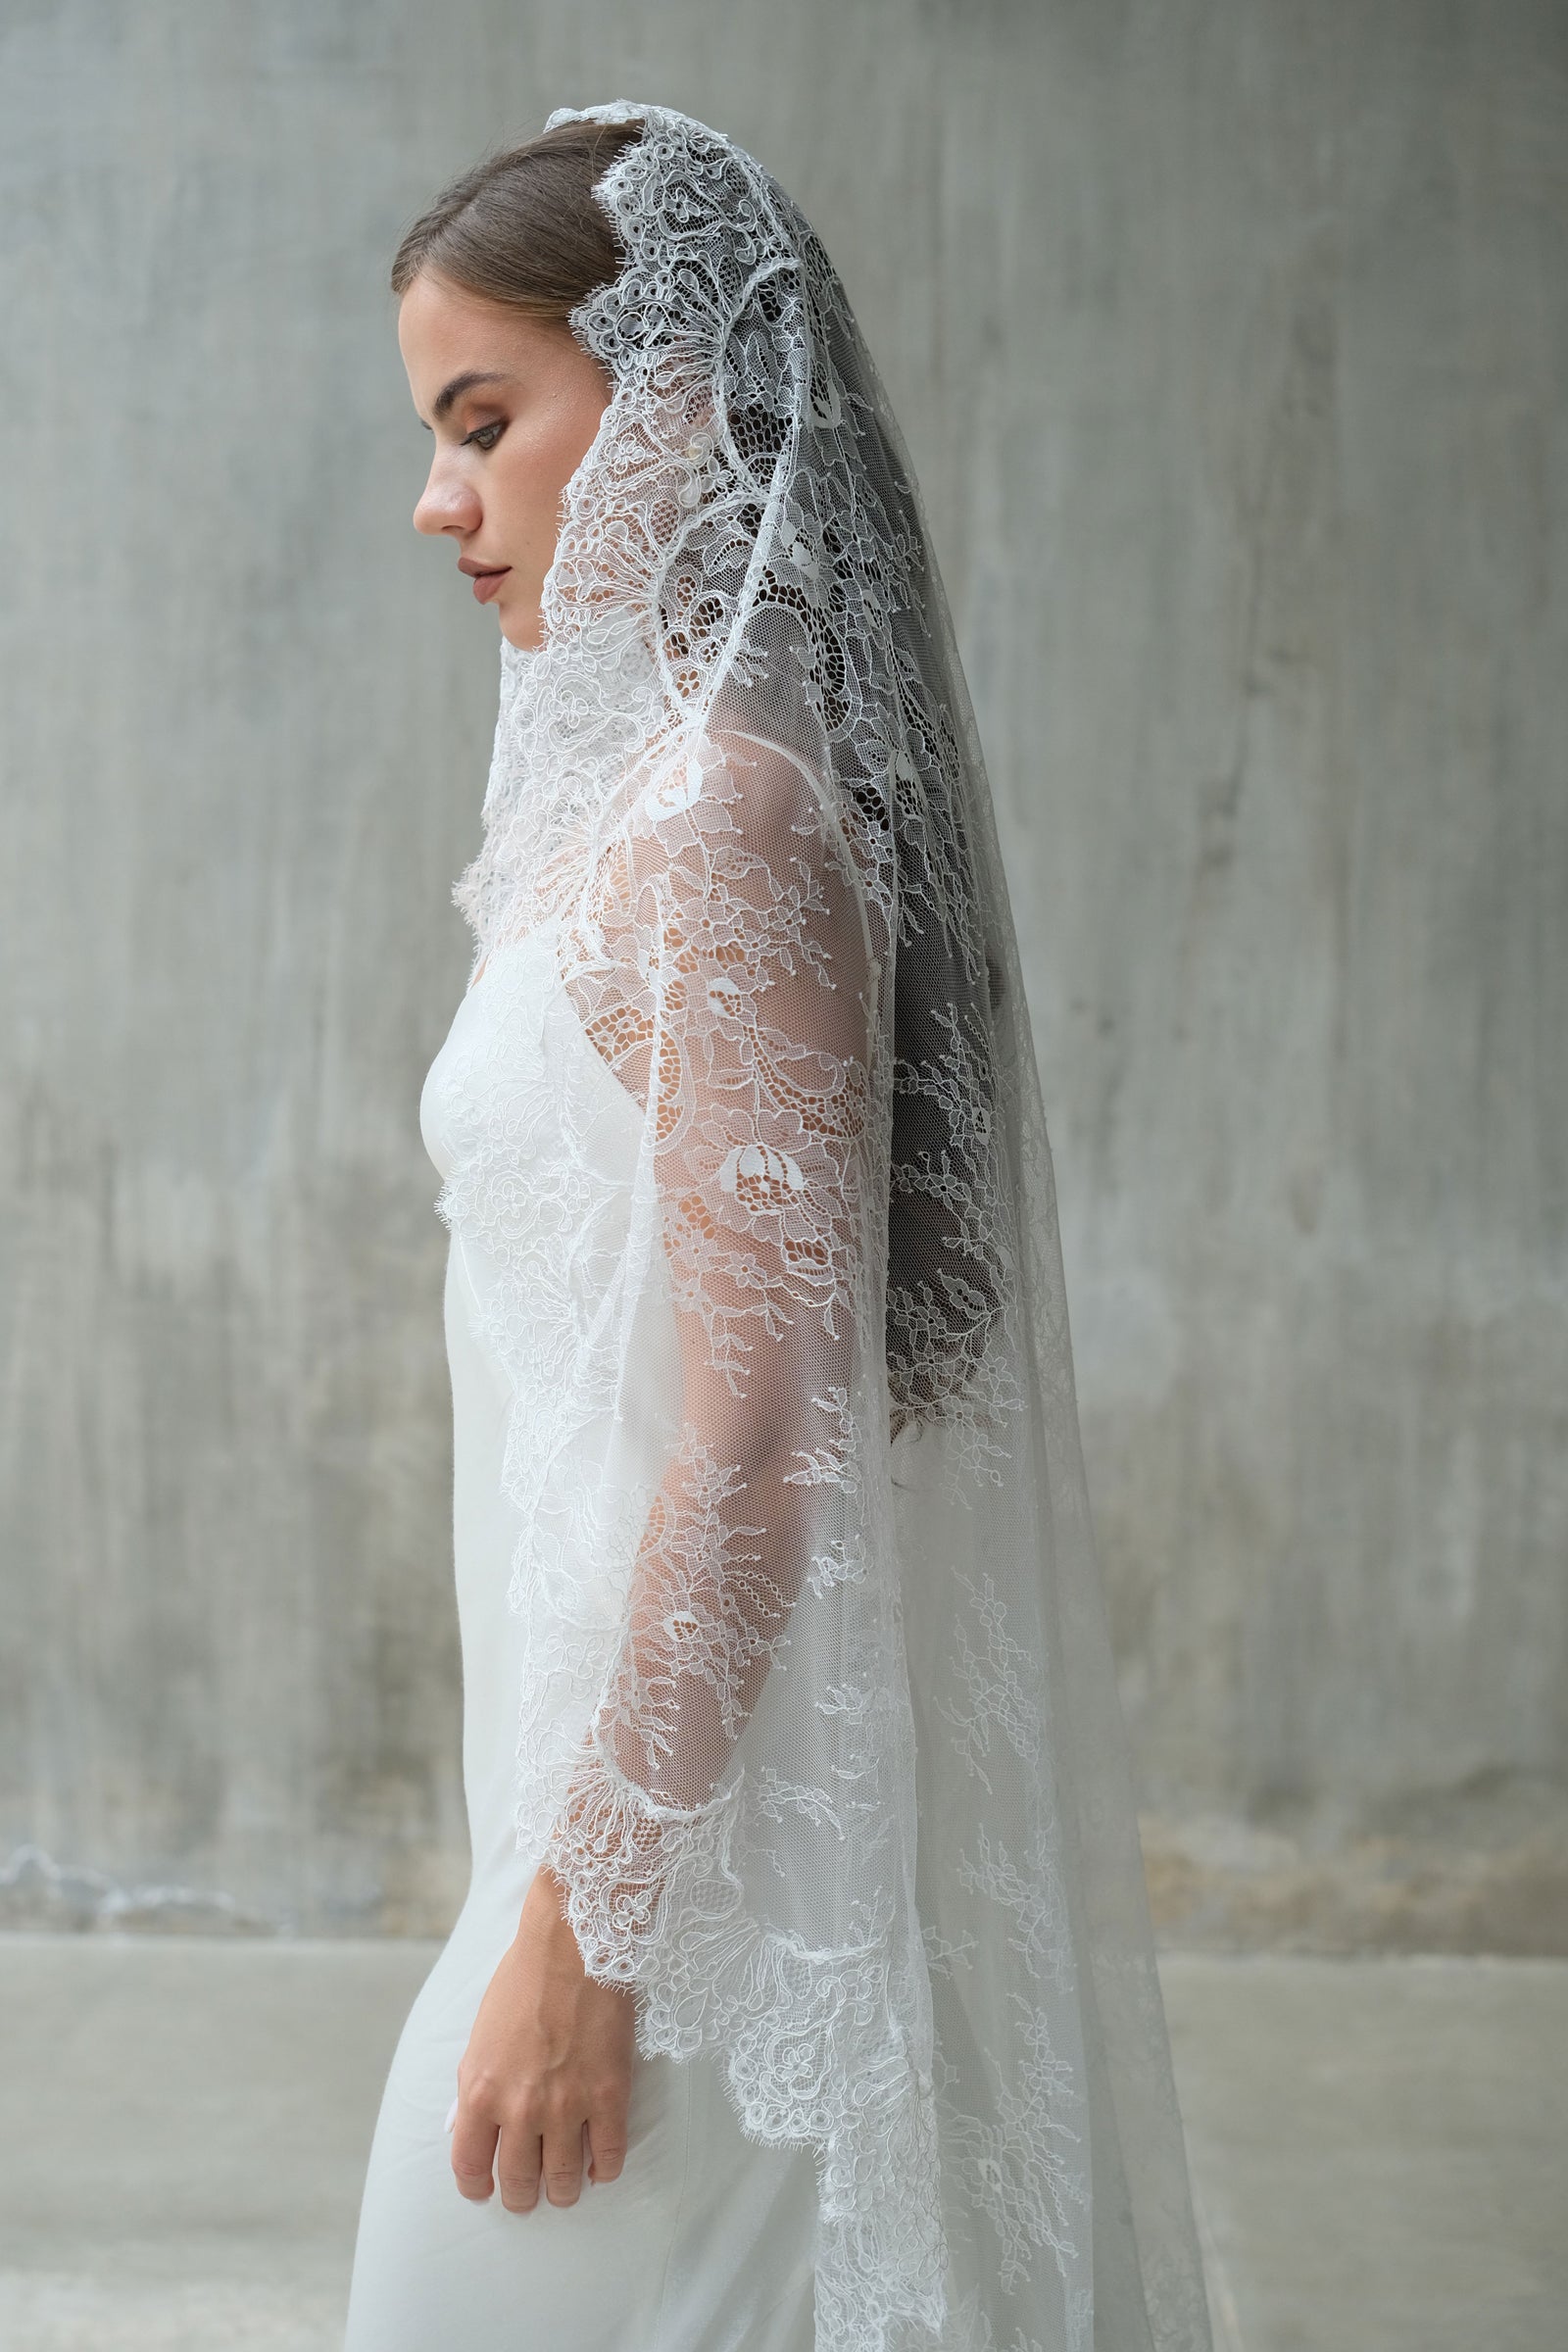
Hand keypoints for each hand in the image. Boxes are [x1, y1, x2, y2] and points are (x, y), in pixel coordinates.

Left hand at [449, 1864, 636, 2210]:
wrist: (572, 1945)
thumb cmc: (522, 1981)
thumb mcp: (479, 2036)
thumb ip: (472, 2087)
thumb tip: (463, 2128)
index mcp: (480, 2092)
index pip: (470, 2167)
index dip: (476, 2187)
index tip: (485, 2190)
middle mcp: (521, 2109)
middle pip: (520, 2182)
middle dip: (522, 2197)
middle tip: (529, 2195)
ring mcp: (569, 2106)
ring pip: (565, 2180)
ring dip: (564, 2192)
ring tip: (566, 2188)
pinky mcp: (610, 2095)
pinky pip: (610, 2156)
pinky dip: (605, 2170)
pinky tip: (600, 2167)